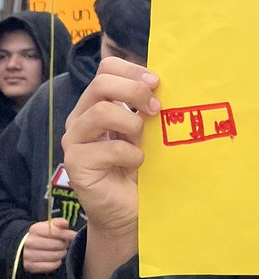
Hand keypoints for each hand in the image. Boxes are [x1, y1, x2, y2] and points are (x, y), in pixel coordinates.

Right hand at [22, 218, 76, 273]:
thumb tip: (65, 223)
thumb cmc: (42, 235)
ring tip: (61, 251)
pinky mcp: (30, 266)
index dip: (66, 234)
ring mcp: (28, 255)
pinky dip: (57, 263)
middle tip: (65, 244)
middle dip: (64, 244)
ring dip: (61, 254)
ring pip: (54, 256)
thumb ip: (58, 222)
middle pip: (56, 245)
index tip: (74, 235)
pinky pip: (51, 266)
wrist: (26, 247)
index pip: (54, 232)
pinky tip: (56, 259)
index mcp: (35, 229)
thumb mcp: (48, 226)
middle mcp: (30, 242)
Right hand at [61, 57, 159, 278]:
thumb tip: (163, 84)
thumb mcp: (145, 130)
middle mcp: (80, 118)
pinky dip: (131, 155)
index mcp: (96, 103)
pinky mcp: (76, 164)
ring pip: (102, 112)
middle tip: (156, 109)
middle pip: (101, 83)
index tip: (157, 82)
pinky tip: (136, 164)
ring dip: (132, 124)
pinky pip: (109, 148)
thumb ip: (146, 107)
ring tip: (141, 141)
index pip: (106, 68)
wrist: (128, 209)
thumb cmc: (138, 166)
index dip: (132, 70)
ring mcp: (74, 141)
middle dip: (134, 92)